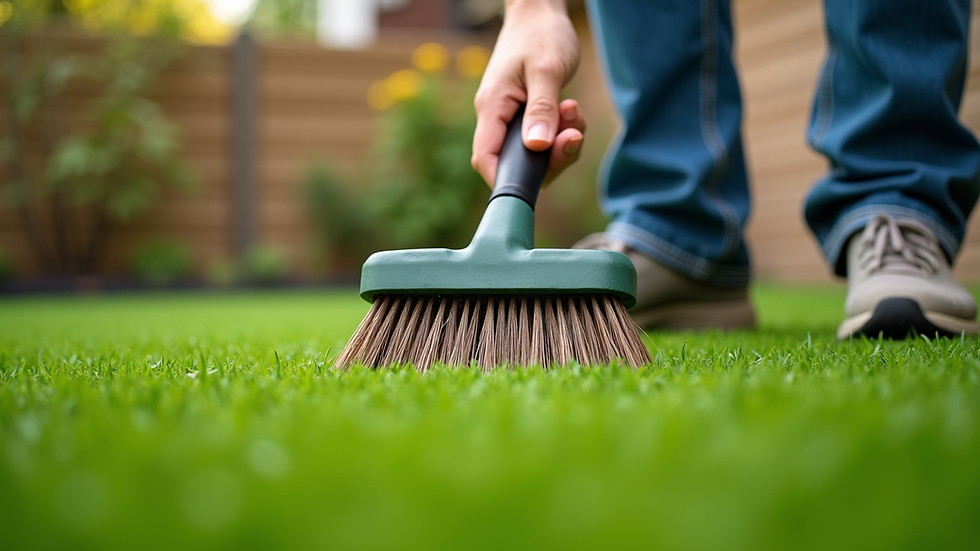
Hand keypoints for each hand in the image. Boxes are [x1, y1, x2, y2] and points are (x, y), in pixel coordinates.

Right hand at [471, 1, 585, 186]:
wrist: (541, 15)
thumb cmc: (540, 35)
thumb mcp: (546, 70)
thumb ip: (542, 109)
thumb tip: (537, 146)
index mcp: (492, 107)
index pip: (485, 157)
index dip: (503, 178)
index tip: (533, 182)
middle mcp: (498, 117)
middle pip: (515, 162)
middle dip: (549, 159)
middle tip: (573, 136)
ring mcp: (513, 119)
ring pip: (534, 154)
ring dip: (561, 144)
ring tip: (573, 112)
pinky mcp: (527, 118)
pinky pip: (545, 140)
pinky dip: (563, 133)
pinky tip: (572, 111)